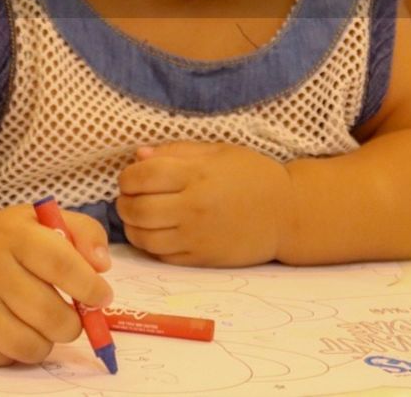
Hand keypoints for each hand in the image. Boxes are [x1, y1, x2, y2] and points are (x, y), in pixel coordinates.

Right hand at [0, 205, 111, 366]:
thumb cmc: (14, 238)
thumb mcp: (47, 220)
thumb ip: (85, 233)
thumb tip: (102, 266)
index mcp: (14, 234)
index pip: (60, 265)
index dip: (89, 286)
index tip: (102, 297)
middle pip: (47, 313)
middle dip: (74, 323)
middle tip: (77, 318)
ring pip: (28, 344)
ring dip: (49, 341)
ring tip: (48, 324)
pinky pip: (4, 358)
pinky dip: (21, 351)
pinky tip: (20, 328)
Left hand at [116, 142, 292, 266]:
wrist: (286, 213)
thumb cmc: (251, 175)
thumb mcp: (217, 151)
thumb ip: (177, 151)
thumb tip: (138, 156)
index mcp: (197, 174)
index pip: (142, 176)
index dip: (127, 176)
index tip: (132, 176)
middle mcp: (193, 207)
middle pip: (137, 209)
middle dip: (124, 202)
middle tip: (129, 197)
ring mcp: (196, 237)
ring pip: (143, 237)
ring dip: (132, 226)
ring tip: (138, 216)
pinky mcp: (201, 259)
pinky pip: (161, 256)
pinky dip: (149, 244)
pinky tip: (155, 232)